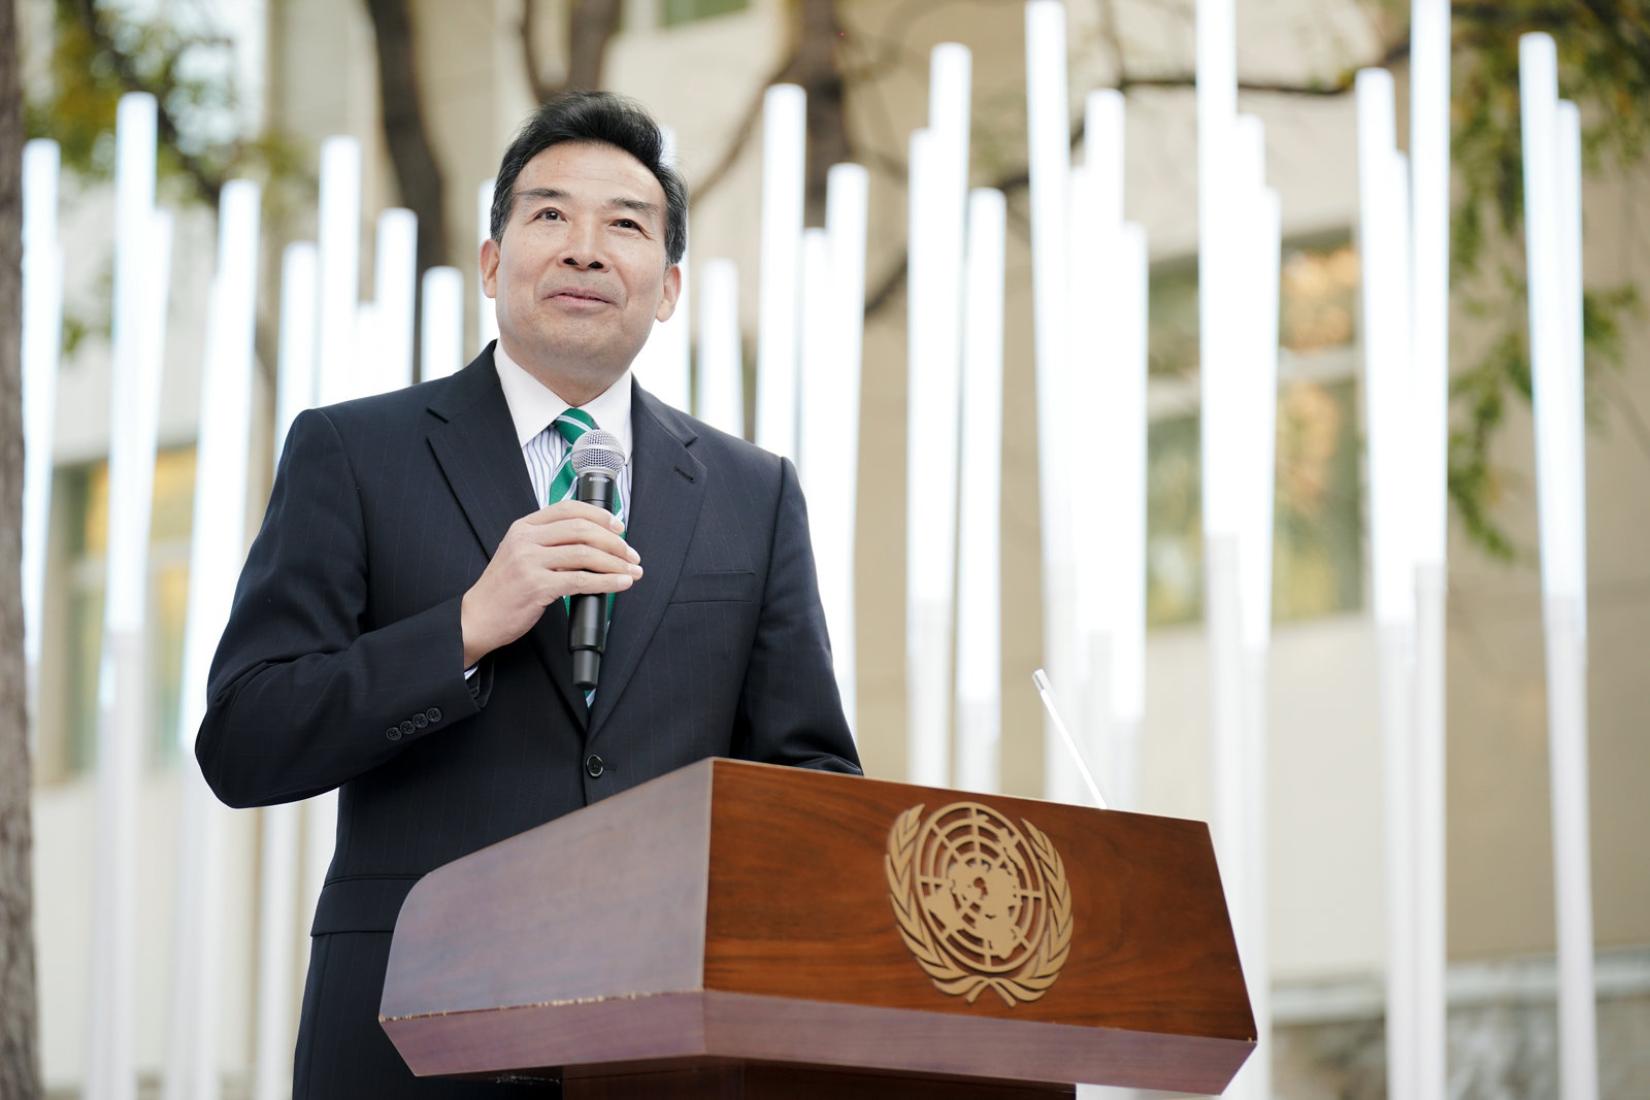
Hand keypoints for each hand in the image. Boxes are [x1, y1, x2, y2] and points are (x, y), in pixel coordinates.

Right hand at [460, 500, 640, 666]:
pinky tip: (620, 583)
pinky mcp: (537, 586)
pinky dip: (606, 582)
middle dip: (614, 542)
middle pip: (582, 530)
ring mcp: (530, 562)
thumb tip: (591, 541)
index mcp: (523, 527)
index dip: (599, 515)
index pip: (568, 508)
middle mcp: (526, 540)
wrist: (477, 617)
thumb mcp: (519, 554)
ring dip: (615, 562)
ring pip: (585, 554)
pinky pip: (581, 581)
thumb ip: (547, 542)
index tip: (618, 526)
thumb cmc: (503, 589)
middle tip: (630, 554)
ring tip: (631, 571)